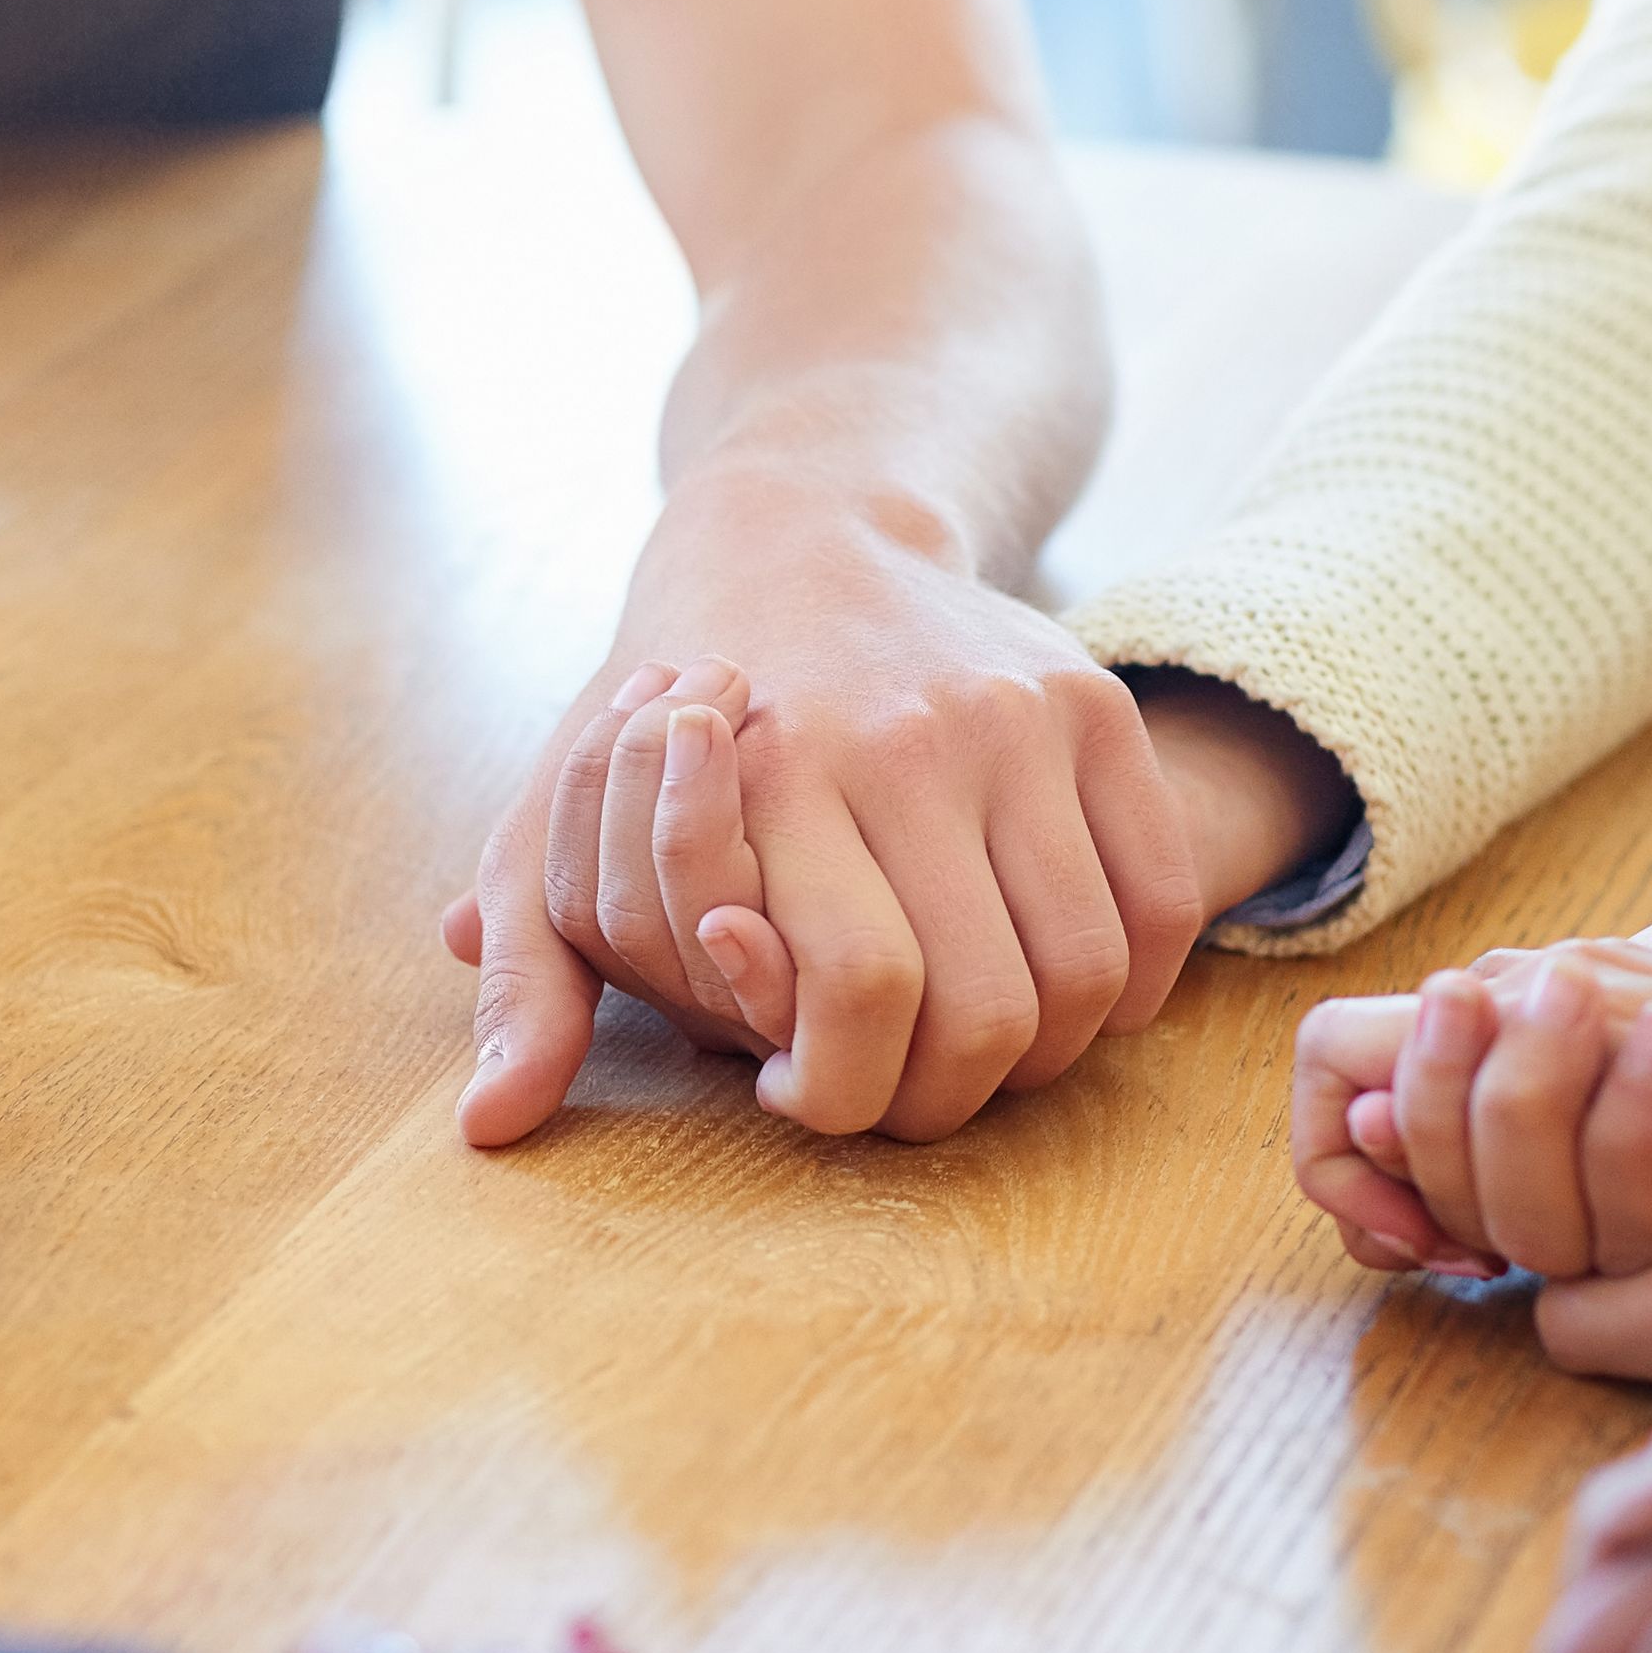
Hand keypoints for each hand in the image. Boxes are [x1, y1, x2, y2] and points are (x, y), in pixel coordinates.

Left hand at [446, 513, 1199, 1146]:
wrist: (804, 527)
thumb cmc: (665, 707)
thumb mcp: (560, 821)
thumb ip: (533, 975)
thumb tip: (491, 1126)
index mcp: (774, 775)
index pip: (856, 997)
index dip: (842, 1089)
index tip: (800, 1086)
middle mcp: (911, 740)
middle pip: (987, 1013)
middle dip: (944, 1098)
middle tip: (899, 1089)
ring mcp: (1017, 720)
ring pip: (1086, 976)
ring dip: (1043, 1056)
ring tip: (976, 1048)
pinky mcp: (1095, 707)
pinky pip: (1160, 906)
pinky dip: (1127, 988)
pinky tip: (1061, 992)